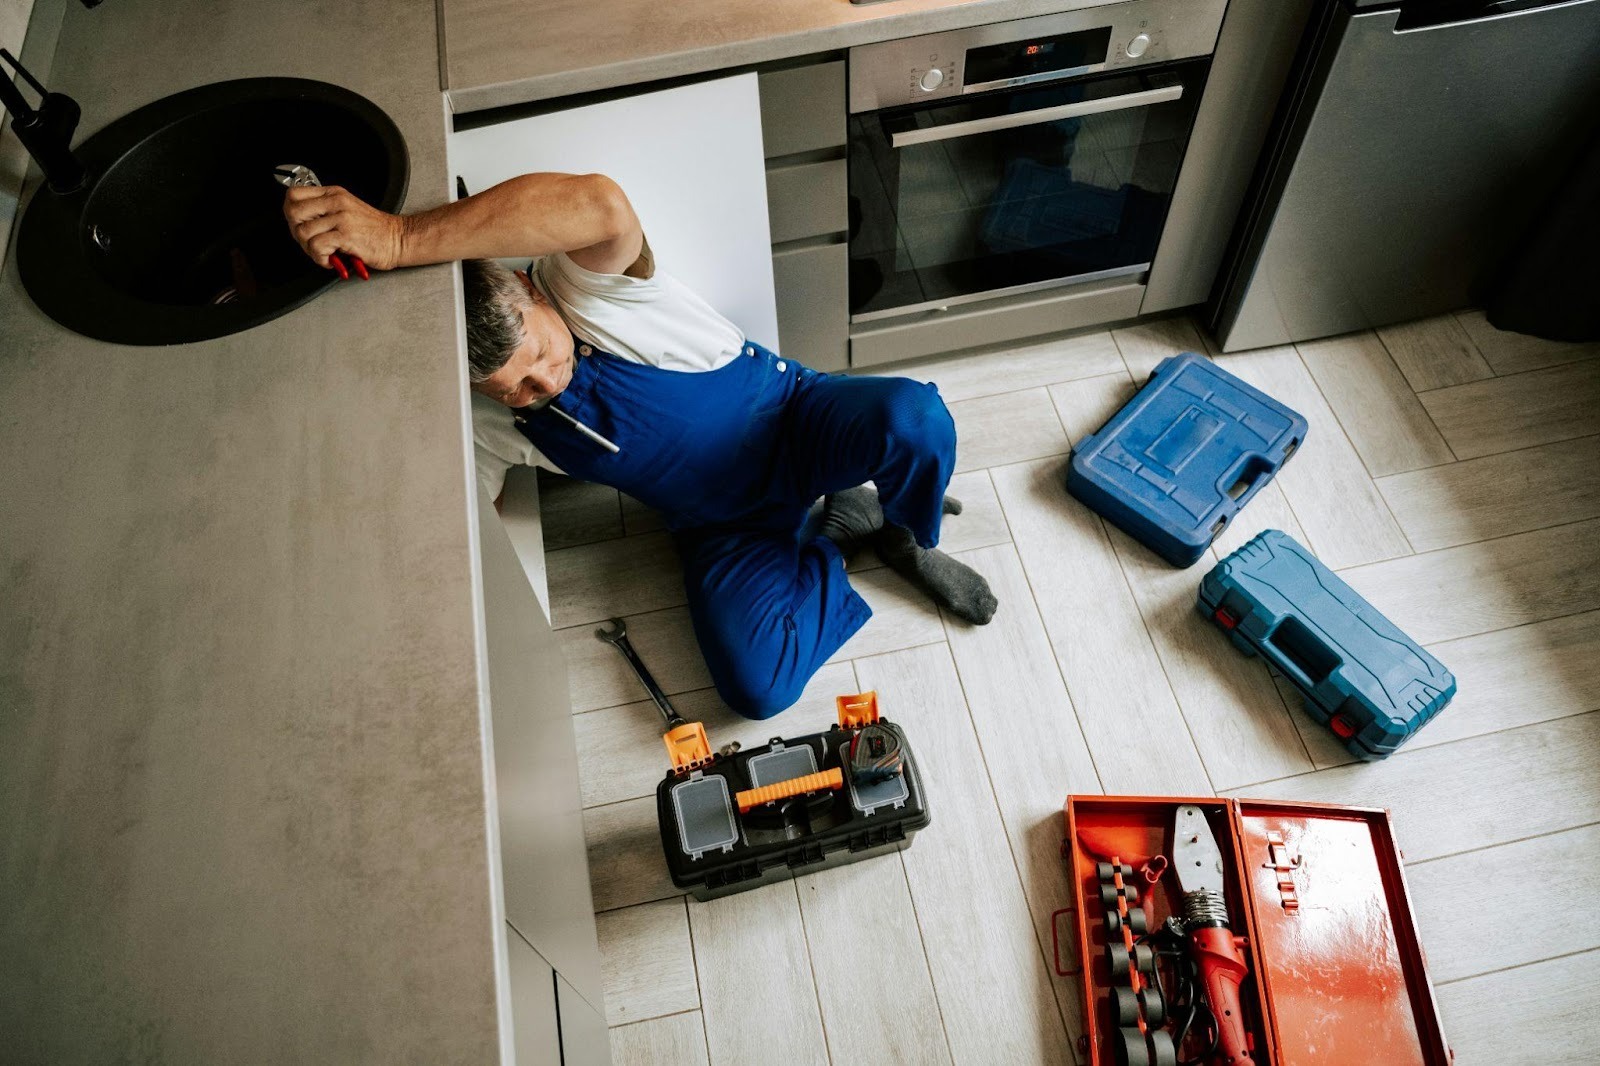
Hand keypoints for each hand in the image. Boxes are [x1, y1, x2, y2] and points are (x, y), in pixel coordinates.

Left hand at [281, 185, 405, 271]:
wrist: (398, 239)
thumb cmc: (374, 230)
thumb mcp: (347, 210)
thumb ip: (324, 211)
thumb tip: (299, 222)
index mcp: (334, 193)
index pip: (294, 194)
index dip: (290, 212)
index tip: (300, 225)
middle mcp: (336, 202)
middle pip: (293, 212)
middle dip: (297, 232)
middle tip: (310, 242)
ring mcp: (341, 218)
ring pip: (303, 232)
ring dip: (310, 249)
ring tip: (324, 254)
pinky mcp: (346, 235)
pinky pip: (317, 247)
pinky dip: (321, 258)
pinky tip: (332, 260)